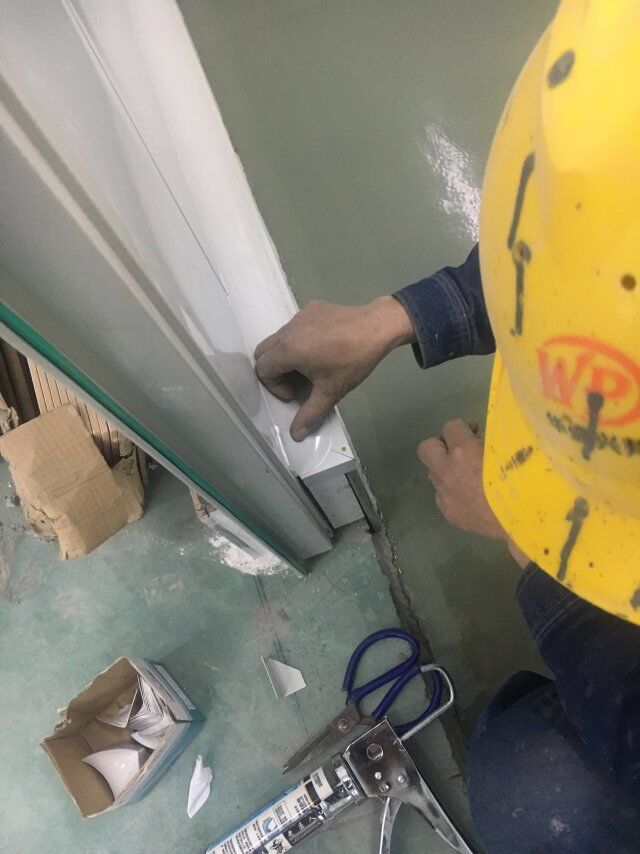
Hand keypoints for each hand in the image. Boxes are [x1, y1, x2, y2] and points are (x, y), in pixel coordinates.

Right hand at [254, 296, 414, 439]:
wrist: (378, 327)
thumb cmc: (353, 361)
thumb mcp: (331, 391)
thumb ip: (310, 414)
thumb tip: (296, 435)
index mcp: (288, 349)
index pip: (262, 369)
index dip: (274, 386)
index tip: (295, 393)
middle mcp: (288, 330)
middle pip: (264, 352)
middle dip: (275, 371)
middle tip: (297, 382)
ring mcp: (300, 316)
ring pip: (280, 339)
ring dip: (287, 356)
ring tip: (312, 367)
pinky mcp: (312, 308)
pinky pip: (296, 327)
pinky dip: (301, 340)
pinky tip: (324, 347)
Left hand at [417, 419, 529, 565]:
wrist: (527, 520)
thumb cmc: (524, 481)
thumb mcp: (508, 449)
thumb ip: (488, 440)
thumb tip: (478, 437)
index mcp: (463, 451)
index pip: (450, 426)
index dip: (463, 427)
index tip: (474, 433)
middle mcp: (447, 471)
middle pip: (426, 448)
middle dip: (441, 445)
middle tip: (459, 450)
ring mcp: (445, 494)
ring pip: (434, 474)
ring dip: (447, 470)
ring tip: (469, 476)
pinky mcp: (448, 513)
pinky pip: (443, 495)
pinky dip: (453, 491)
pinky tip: (472, 497)